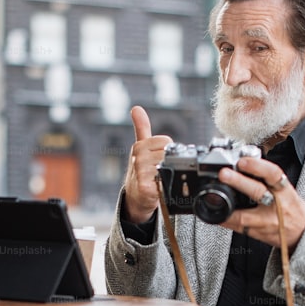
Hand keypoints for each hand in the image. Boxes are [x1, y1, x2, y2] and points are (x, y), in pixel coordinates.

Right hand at [122, 106, 171, 223]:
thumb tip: (136, 108)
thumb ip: (141, 127)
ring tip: (157, 180)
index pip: (166, 141)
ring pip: (169, 166)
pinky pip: (165, 181)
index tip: (157, 160)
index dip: (166, 152)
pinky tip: (157, 188)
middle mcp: (138, 157)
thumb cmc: (141, 171)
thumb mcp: (141, 148)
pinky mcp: (145, 187)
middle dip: (167, 163)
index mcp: (139, 146)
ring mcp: (140, 171)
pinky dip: (165, 186)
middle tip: (158, 172)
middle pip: (169, 153)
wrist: (135, 198)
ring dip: (167, 175)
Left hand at [219, 157, 304, 251]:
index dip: (258, 166)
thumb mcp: (285, 189)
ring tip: (212, 199)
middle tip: (224, 174)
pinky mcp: (258, 234)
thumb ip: (267, 178)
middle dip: (239, 182)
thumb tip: (243, 162)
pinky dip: (225, 221)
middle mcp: (276, 205)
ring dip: (226, 208)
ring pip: (244, 216)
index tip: (243, 161)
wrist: (302, 232)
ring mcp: (266, 222)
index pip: (273, 174)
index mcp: (283, 190)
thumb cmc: (291, 208)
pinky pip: (238, 228)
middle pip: (257, 192)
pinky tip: (214, 215)